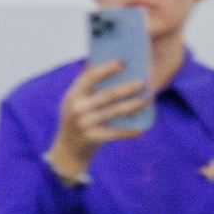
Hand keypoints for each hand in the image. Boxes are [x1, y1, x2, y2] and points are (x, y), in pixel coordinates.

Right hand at [47, 58, 151, 177]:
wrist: (67, 150)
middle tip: (142, 83)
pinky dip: (128, 131)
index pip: (90, 77)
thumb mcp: (76, 101)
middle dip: (126, 88)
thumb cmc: (77, 119)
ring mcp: (84, 124)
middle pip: (106, 95)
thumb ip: (88, 87)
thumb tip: (109, 66)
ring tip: (146, 100)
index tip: (122, 63)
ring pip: (113, 112)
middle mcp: (77, 108)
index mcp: (74, 94)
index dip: (106, 69)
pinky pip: (114, 133)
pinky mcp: (92, 138)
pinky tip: (141, 128)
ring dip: (131, 106)